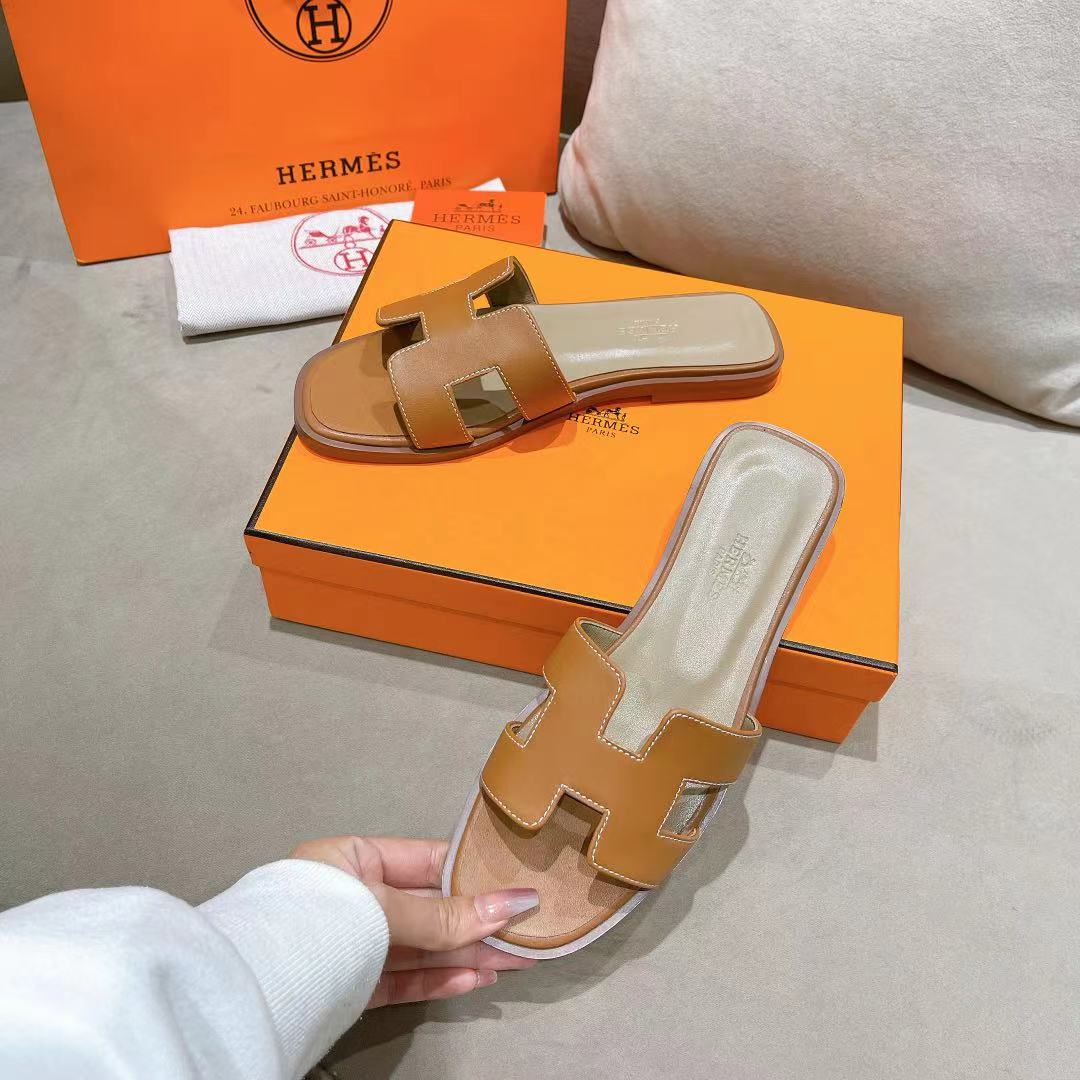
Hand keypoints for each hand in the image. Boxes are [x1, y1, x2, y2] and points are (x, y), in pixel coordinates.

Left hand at [290, 836, 538, 1007]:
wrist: (249, 991)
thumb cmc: (306, 926)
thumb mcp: (385, 910)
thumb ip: (444, 915)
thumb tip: (508, 905)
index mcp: (350, 860)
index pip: (425, 861)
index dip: (472, 874)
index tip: (511, 885)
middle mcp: (350, 900)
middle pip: (427, 908)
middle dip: (476, 922)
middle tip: (522, 930)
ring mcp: (351, 946)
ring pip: (420, 948)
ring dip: (467, 955)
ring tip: (510, 959)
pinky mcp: (350, 987)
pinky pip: (403, 980)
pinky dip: (440, 980)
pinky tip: (473, 977)